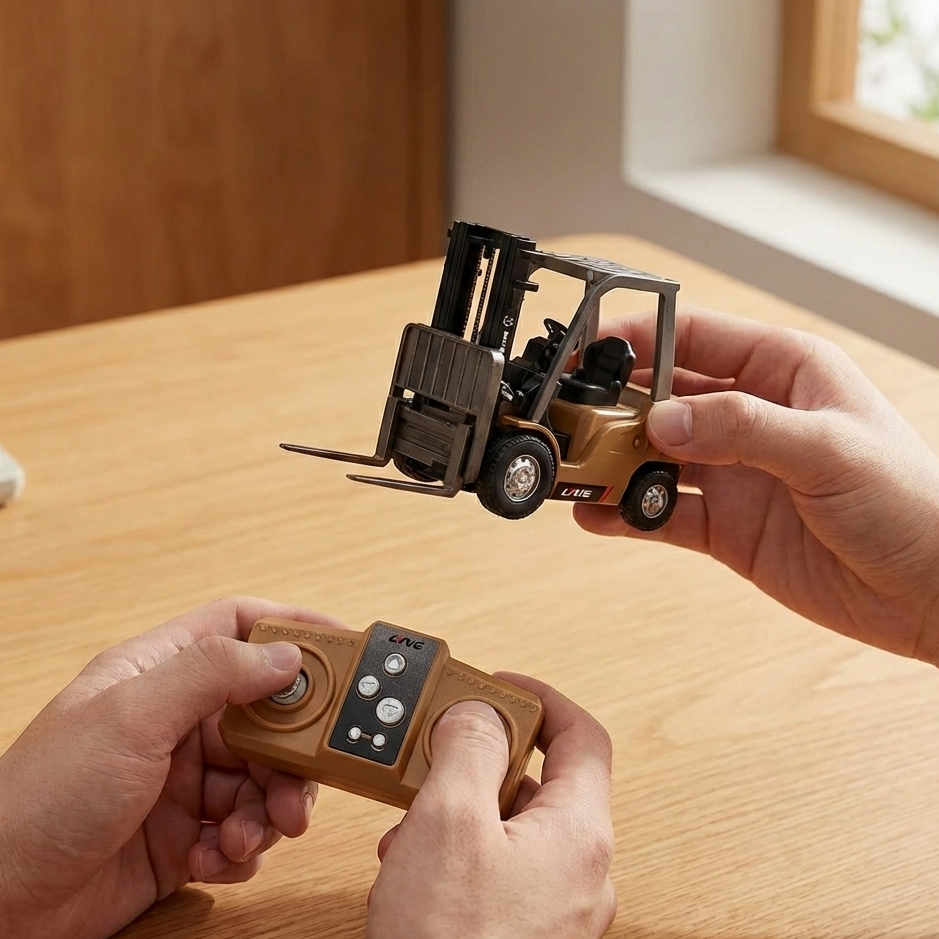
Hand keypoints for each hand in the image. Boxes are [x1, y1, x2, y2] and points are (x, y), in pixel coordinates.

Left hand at [0, 596, 342, 938]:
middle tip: (301, 784)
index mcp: (159, 674)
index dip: (291, 631)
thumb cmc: (41, 798)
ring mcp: (182, 780)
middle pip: (266, 714)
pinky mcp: (183, 835)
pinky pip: (241, 829)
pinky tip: (209, 861)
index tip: (341, 650)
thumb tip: (285, 654)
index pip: (238, 627)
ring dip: (267, 810)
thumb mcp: (131, 718)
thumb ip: (212, 674)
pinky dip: (240, 848)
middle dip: (291, 752)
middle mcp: (176, 722)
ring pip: (262, 778)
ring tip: (243, 837)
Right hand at [366, 676, 615, 938]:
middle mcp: (580, 872)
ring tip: (415, 816)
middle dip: (484, 759)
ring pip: (514, 828)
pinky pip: (501, 871)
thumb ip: (469, 750)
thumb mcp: (449, 821)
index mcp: (579, 833)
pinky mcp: (526, 936)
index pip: (582, 737)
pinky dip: (462, 852)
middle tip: (441, 751)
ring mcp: (557, 910)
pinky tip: (416, 865)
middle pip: (542, 782)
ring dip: (463, 809)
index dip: (542, 700)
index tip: (501, 685)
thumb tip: (479, 713)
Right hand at [575, 308, 938, 662]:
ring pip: (657, 457)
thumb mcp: (830, 449)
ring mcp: (735, 472)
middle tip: (573, 422)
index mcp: (783, 372)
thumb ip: (743, 428)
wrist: (934, 593)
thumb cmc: (914, 503)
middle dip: (615, 408)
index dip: (638, 339)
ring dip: (614, 463)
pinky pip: (663, 513)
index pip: (694, 337)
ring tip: (574, 471)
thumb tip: (664, 420)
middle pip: (663, 399)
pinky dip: (627, 513)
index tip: (589, 351)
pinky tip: (597, 514)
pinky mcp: (727, 526)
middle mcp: (751, 417)